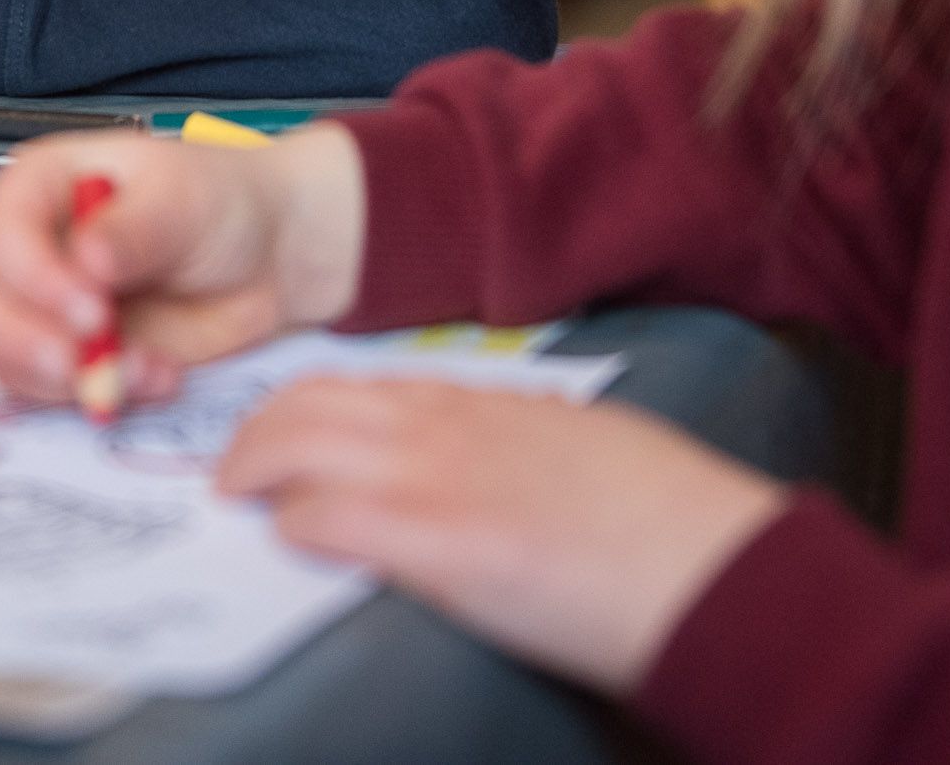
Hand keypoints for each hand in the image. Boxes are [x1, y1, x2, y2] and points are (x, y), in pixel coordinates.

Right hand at [0, 126, 367, 403]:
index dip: (32, 275)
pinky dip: (94, 395)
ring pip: (1, 351)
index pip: (1, 227)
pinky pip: (44, 389)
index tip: (90, 311)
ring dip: (66, 376)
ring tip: (146, 369)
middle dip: (24, 338)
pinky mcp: (66, 354)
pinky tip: (155, 377)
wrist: (265, 259)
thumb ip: (135, 227)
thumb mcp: (186, 200)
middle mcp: (30, 243)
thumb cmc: (220, 205)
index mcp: (44, 184)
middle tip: (85, 359)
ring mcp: (42, 304)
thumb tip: (86, 256)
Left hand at [218, 379, 788, 694]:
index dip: (309, 411)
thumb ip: (525, 446)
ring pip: (299, 443)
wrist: (711, 563)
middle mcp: (449, 425)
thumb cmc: (670, 519)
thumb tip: (498, 469)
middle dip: (257, 436)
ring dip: (254, 471)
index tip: (285, 438)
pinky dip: (294, 524)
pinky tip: (288, 540)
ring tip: (241, 503)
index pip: (364, 386)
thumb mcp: (585, 450)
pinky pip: (328, 515)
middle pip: (310, 402)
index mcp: (488, 404)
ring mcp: (439, 475)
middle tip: (238, 474)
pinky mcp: (438, 540)